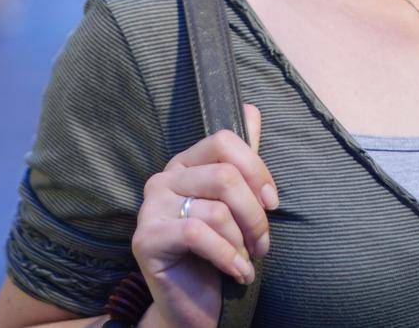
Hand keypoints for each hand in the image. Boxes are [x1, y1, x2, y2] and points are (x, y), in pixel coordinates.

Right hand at [131, 103, 276, 327]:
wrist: (190, 309)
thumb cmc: (214, 256)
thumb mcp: (233, 206)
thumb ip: (241, 161)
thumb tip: (253, 110)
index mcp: (184, 165)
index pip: (224, 141)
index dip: (256, 170)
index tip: (272, 203)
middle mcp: (162, 179)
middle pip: (224, 175)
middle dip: (255, 215)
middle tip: (262, 244)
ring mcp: (150, 209)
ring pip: (216, 209)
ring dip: (243, 244)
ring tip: (246, 262)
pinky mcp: (146, 239)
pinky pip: (199, 234)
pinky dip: (228, 257)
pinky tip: (238, 275)